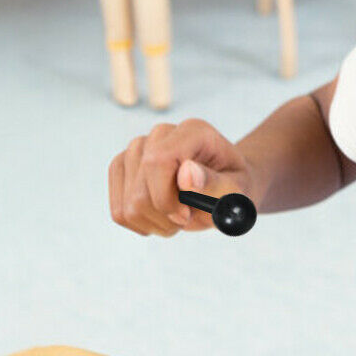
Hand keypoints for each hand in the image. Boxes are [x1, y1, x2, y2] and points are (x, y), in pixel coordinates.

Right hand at [109, 119, 255, 236]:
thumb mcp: (237, 191)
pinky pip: (118, 211)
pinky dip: (141, 224)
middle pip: (140, 189)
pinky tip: (161, 219)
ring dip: (155, 223)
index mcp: (193, 131)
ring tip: (179, 218)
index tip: (187, 216)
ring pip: (128, 205)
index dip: (167, 198)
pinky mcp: (122, 167)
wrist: (224, 188)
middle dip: (165, 217)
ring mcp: (137, 149)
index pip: (157, 161)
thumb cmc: (233, 189)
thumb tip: (185, 172)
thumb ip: (215, 183)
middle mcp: (160, 134)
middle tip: (189, 218)